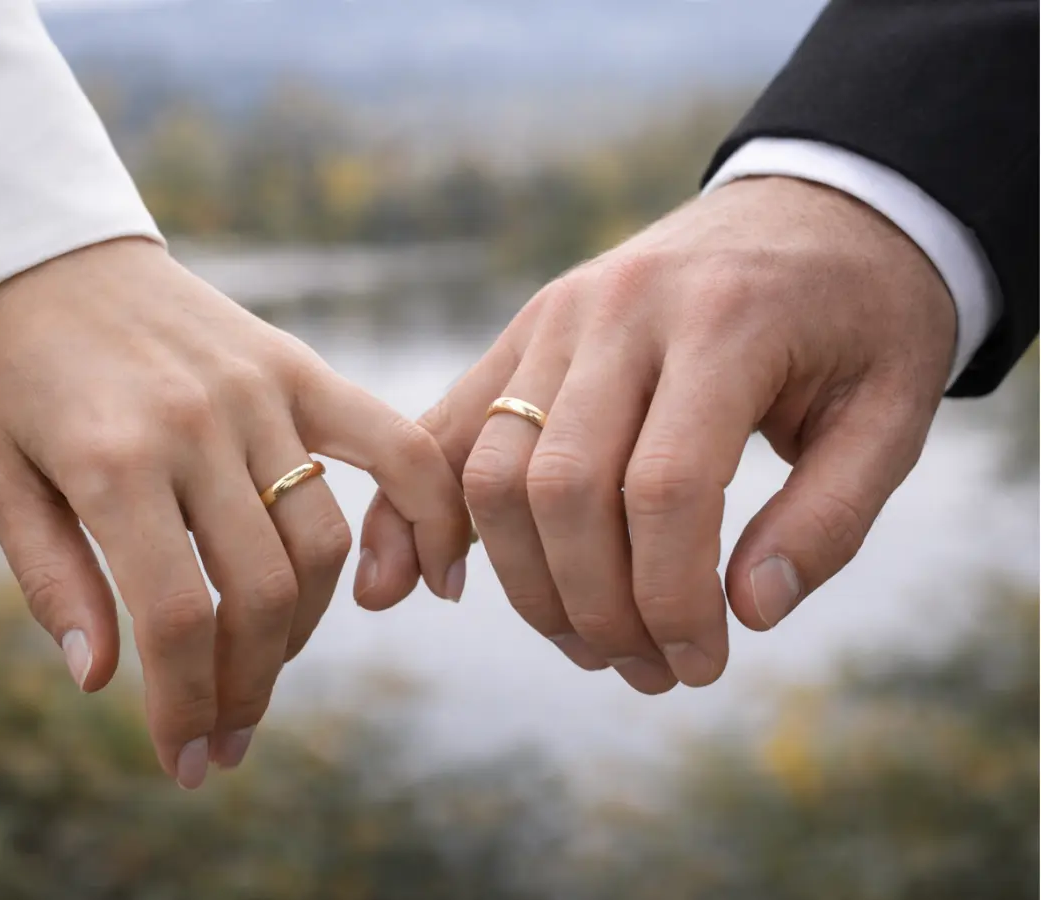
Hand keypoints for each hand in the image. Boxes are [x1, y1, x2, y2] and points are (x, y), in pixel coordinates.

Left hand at [0, 238, 469, 787]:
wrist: (43, 256)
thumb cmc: (9, 375)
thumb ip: (54, 580)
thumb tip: (104, 680)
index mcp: (111, 458)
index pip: (175, 616)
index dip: (187, 705)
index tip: (188, 760)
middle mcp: (199, 426)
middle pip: (261, 591)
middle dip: (249, 686)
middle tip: (229, 736)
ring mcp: (261, 391)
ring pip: (324, 541)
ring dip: (305, 627)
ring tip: (269, 661)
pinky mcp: (298, 368)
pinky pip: (391, 444)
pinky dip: (427, 514)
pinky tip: (438, 579)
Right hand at [356, 177, 954, 691]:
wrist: (813, 205)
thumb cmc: (863, 318)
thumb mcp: (898, 411)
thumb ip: (830, 518)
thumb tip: (747, 613)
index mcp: (726, 320)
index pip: (667, 487)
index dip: (673, 598)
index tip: (700, 663)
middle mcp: (621, 307)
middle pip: (563, 487)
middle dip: (595, 606)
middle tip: (646, 671)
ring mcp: (559, 314)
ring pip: (493, 470)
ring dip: (527, 581)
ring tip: (586, 642)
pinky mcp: (527, 329)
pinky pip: (449, 426)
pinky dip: (425, 508)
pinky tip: (430, 580)